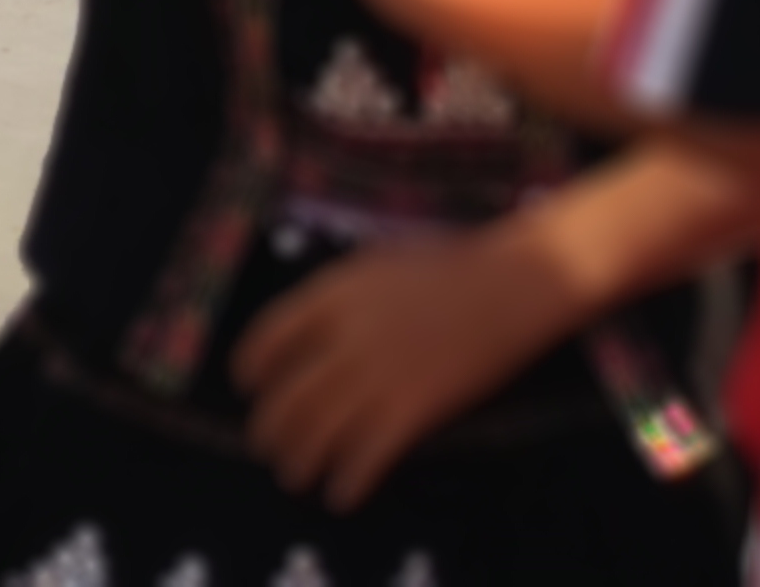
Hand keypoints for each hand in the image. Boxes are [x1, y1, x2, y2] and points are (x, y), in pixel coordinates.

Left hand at [235, 231, 558, 506]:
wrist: (513, 283)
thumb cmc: (449, 266)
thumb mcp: (375, 264)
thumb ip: (338, 297)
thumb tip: (309, 330)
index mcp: (331, 293)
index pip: (270, 336)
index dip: (251, 367)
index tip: (246, 386)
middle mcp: (345, 337)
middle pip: (290, 393)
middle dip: (270, 427)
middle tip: (265, 447)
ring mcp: (379, 373)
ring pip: (321, 428)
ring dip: (300, 459)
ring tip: (293, 475)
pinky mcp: (416, 406)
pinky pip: (369, 452)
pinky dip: (350, 478)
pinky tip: (341, 495)